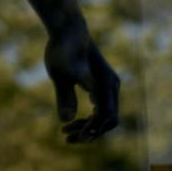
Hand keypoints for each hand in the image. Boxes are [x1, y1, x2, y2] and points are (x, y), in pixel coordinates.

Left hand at [44, 13, 120, 142]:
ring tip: (65, 132)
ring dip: (89, 126)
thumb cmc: (62, 50)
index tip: (72, 137)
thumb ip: (65, 97)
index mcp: (104, 84)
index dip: (90, 130)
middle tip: (67, 139)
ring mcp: (108, 85)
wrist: (68, 30)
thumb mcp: (60, 75)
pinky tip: (73, 121)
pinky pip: (102, 107)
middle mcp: (111, 86)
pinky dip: (90, 117)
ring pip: (105, 114)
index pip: (104, 117)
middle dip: (90, 132)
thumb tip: (66, 120)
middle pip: (108, 119)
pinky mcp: (101, 83)